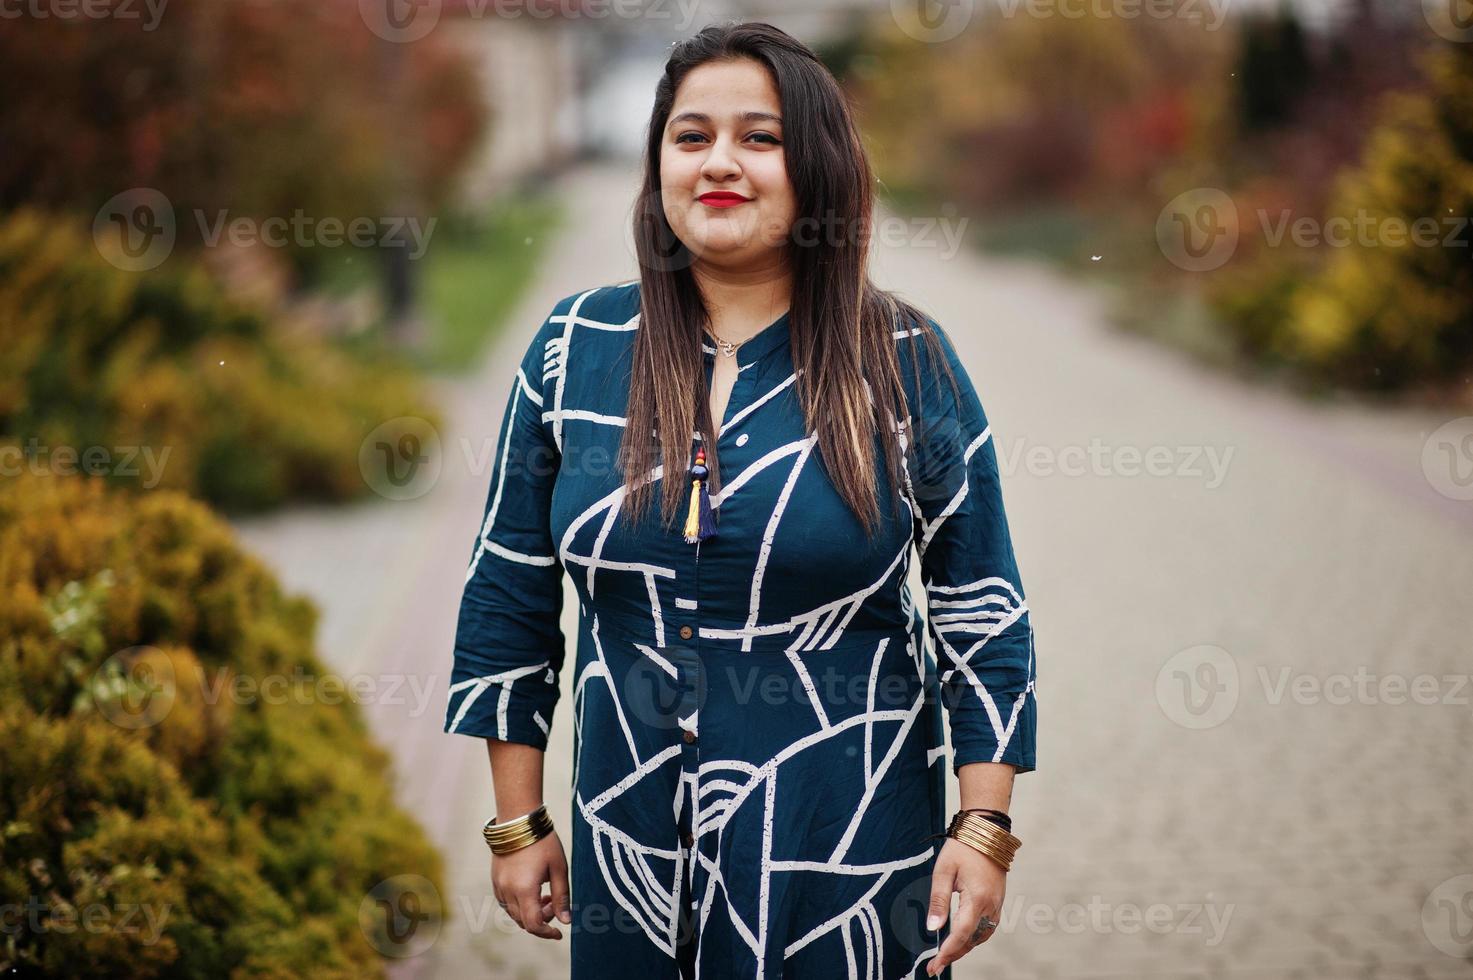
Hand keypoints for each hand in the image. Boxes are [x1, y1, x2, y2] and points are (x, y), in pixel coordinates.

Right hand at [491, 830, 571, 939]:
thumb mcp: (559, 868)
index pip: (534, 924)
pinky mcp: (495, 880)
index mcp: (525, 890)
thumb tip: (566, 921)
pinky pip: (506, 903)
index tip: (559, 933)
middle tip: (554, 902)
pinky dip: (519, 904)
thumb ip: (562, 896)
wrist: (519, 819)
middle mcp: (508, 891)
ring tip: (545, 893)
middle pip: (523, 922)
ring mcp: (499, 886)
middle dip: (542, 919)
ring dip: (530, 912)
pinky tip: (532, 890)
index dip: (547, 933)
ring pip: (514, 914)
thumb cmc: (543, 842)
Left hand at [925, 837, 1005, 975]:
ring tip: (945, 955)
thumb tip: (933, 928)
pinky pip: (987, 927)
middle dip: (954, 955)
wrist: (986, 832)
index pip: (960, 935)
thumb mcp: (943, 871)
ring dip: (964, 948)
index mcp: (977, 899)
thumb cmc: (963, 848)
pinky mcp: (998, 901)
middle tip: (934, 966)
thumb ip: (938, 901)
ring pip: (981, 936)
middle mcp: (991, 905)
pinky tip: (962, 938)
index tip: (933, 965)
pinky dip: (974, 937)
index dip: (946, 953)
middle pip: (972, 940)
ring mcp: (997, 904)